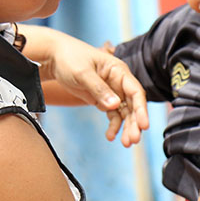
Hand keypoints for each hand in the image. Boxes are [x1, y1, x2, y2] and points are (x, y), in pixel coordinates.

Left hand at [28, 28, 148, 146]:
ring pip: (125, 112)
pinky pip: (113, 115)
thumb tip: (115, 105)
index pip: (136, 91)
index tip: (144, 125)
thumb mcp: (82, 73)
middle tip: (133, 140)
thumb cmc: (70, 58)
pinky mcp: (102, 98)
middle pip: (132, 105)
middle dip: (134, 123)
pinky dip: (114, 126)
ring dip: (126, 127)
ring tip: (125, 143)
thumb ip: (98, 88)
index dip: (141, 109)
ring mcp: (112, 91)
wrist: (55, 57)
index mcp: (118, 70)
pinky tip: (110, 137)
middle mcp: (118, 81)